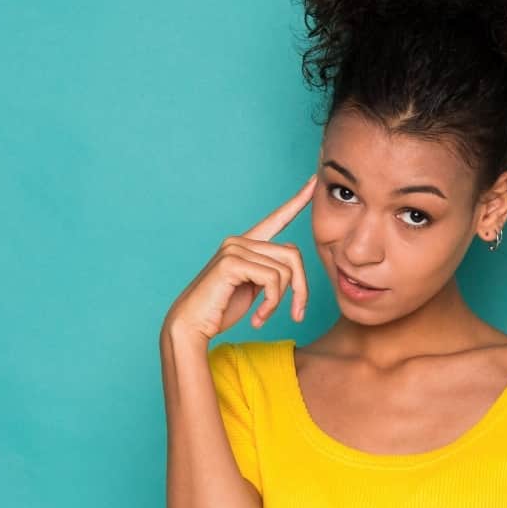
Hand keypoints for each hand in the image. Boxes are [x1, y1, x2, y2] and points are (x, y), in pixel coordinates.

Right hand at [162, 173, 318, 341]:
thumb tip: (291, 259)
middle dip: (300, 288)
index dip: (297, 201)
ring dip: (281, 301)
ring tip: (264, 317)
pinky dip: (271, 304)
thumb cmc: (221, 309)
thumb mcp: (253, 287)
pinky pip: (273, 280)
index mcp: (246, 244)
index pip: (277, 219)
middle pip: (293, 255)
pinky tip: (257, 318)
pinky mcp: (231, 262)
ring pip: (285, 270)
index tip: (314, 182)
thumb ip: (270, 270)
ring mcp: (234, 248)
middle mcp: (239, 240)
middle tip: (296, 314)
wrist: (192, 325)